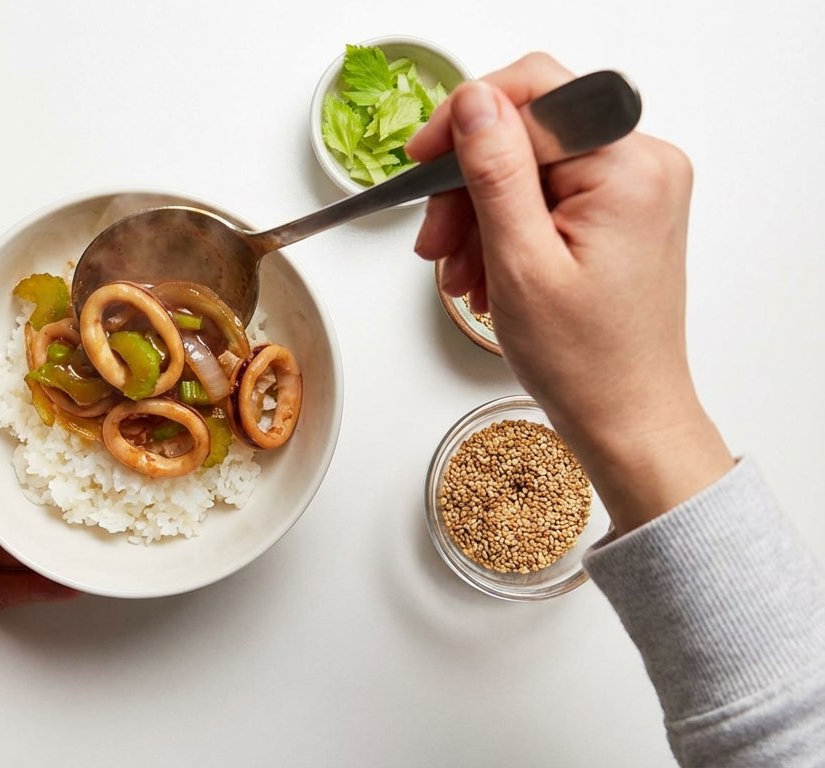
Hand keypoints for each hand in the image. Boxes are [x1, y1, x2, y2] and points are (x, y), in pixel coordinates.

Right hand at [407, 54, 733, 531]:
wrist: (626, 416)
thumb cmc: (586, 360)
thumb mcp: (520, 261)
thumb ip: (495, 171)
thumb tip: (473, 102)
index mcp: (629, 167)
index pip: (534, 92)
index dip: (465, 121)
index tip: (420, 160)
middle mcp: (643, 163)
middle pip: (526, 132)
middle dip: (468, 184)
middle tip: (435, 242)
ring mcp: (634, 187)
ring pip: (527, 166)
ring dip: (479, 215)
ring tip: (459, 275)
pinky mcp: (620, 210)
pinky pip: (545, 194)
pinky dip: (504, 228)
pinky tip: (485, 275)